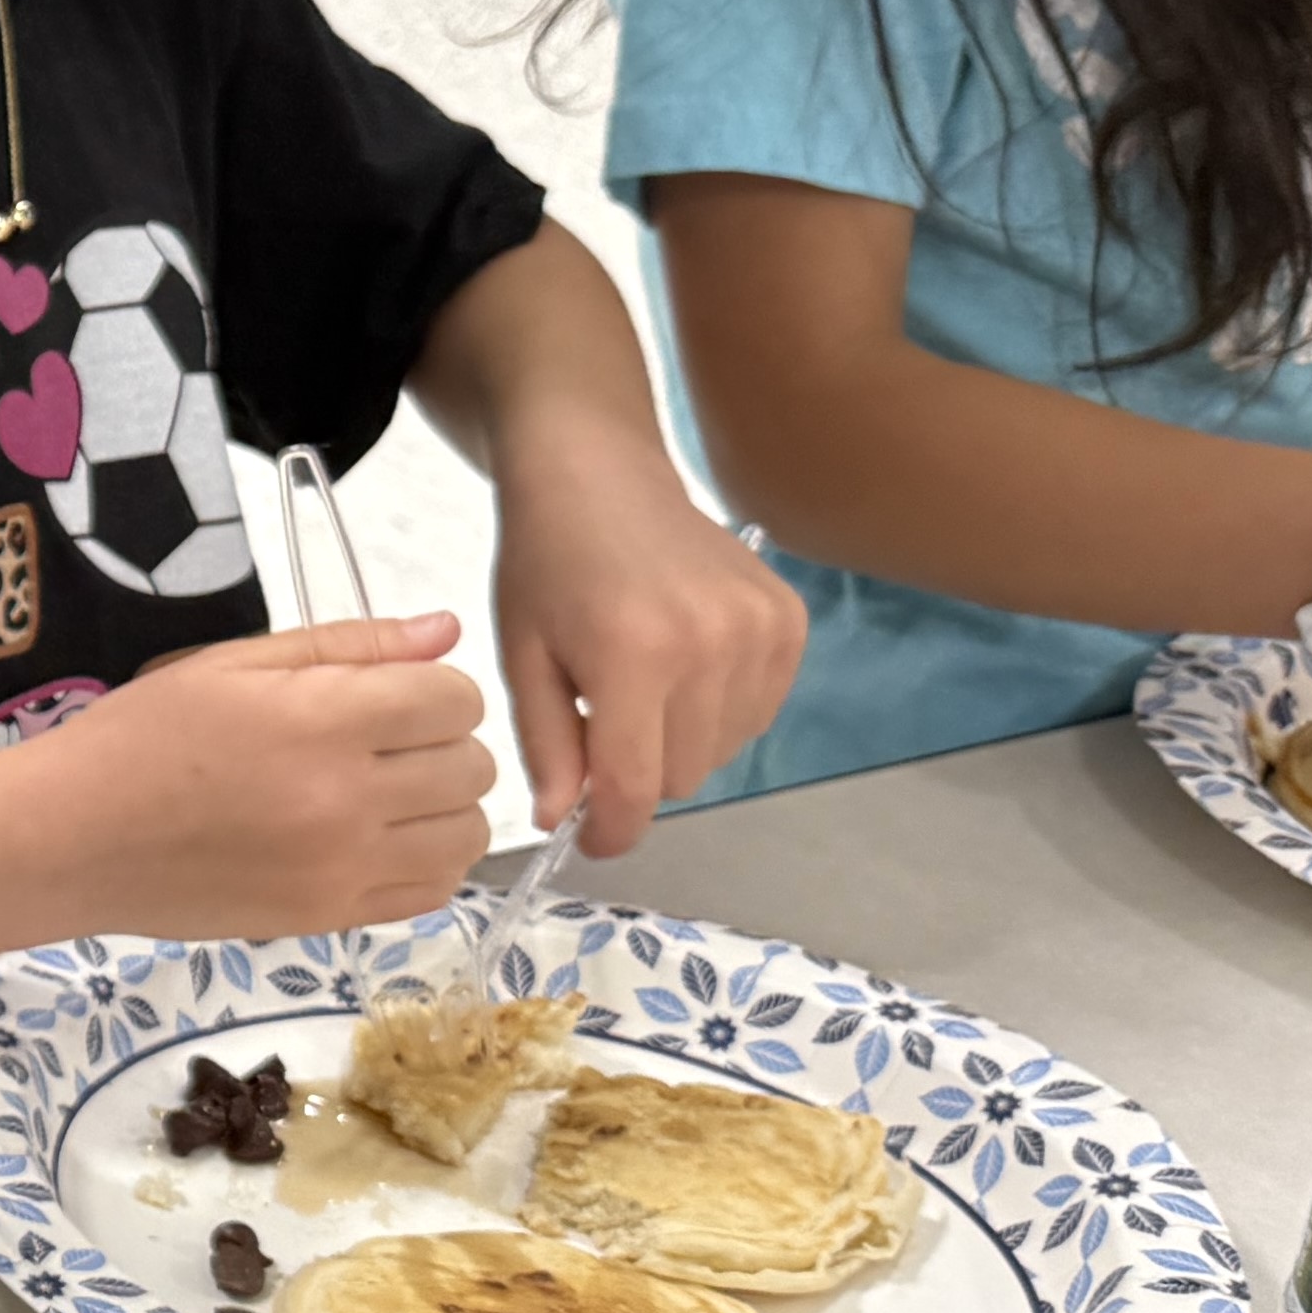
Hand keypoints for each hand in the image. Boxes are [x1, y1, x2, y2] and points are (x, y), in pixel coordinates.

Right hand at [13, 613, 494, 937]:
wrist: (72, 837)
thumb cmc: (140, 737)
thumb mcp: (229, 664)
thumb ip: (346, 645)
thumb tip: (445, 631)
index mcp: (322, 720)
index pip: (454, 698)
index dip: (431, 686)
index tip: (388, 691)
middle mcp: (347, 799)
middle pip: (472, 765)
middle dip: (440, 741)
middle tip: (379, 740)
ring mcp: (344, 868)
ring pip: (468, 833)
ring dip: (443, 805)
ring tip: (384, 792)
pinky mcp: (332, 918)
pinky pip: (433, 890)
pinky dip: (426, 861)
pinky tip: (378, 839)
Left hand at [491, 421, 807, 850]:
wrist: (597, 473)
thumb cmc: (546, 562)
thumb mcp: (522, 655)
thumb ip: (545, 746)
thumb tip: (561, 823)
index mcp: (633, 652)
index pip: (637, 785)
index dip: (612, 830)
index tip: (592, 839)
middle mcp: (710, 642)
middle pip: (682, 776)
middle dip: (636, 773)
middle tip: (597, 723)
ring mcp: (760, 629)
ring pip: (722, 751)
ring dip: (677, 741)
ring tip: (636, 681)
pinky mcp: (789, 620)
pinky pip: (758, 712)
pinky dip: (717, 710)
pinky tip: (679, 664)